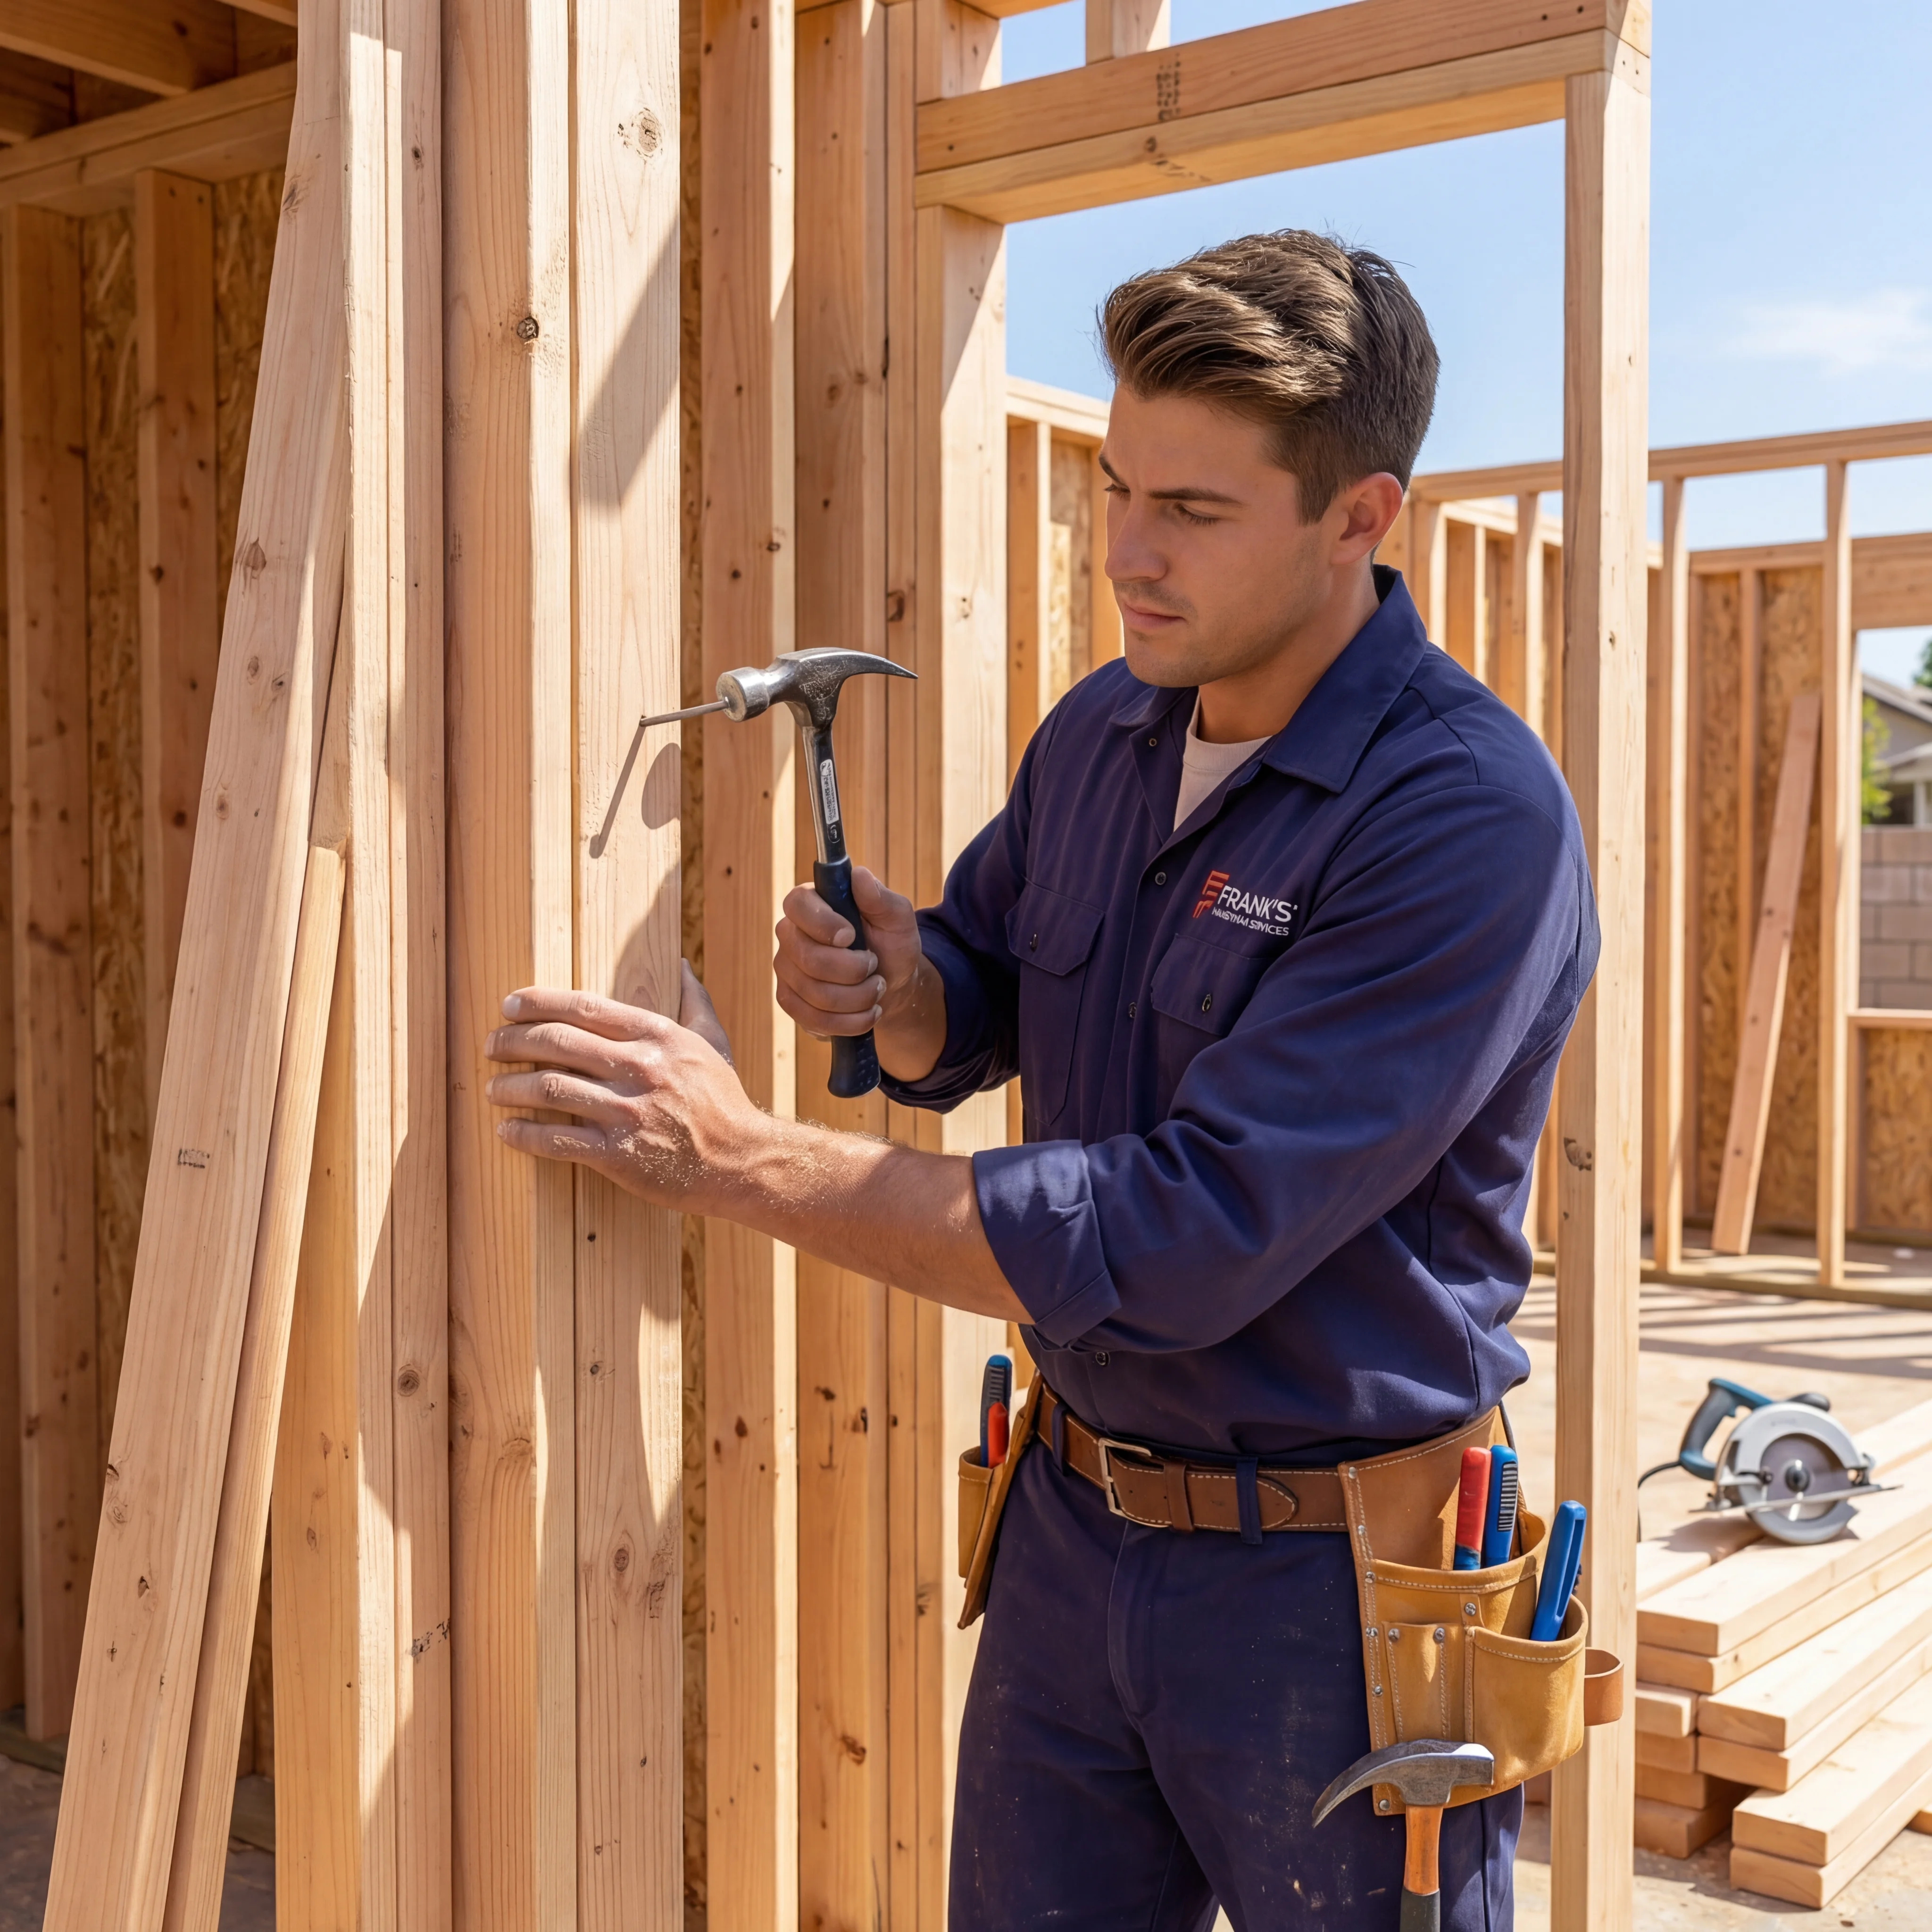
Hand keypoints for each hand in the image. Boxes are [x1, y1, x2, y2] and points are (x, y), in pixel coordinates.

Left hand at [484, 961, 758, 1209]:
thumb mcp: (714, 1043)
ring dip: (510, 1087)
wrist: (743, 1162)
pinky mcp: (620, 1156)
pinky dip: (524, 1134)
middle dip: (512, 1041)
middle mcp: (640, 1068)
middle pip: (556, 1042)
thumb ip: (694, 1000)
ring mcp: (629, 1113)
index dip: (537, 1002)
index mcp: (658, 1035)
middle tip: (491, 1046)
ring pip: (550, 1088)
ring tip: (493, 1088)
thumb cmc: (724, 1102)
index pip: (583, 1007)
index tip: (509, 1005)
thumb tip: (681, 963)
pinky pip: (558, 1141)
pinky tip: (507, 1131)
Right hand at [774, 866, 945, 1079]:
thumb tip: (858, 875)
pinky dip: (849, 1021)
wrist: (891, 983)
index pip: (797, 905)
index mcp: (811, 903)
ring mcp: (786, 970)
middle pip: (808, 959)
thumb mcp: (896, 918)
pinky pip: (813, 1019)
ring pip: (814, 994)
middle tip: (875, 967)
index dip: (823, 923)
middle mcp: (790, 935)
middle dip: (853, 970)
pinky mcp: (791, 1001)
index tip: (851, 936)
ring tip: (876, 989)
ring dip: (857, 998)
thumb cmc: (890, 942)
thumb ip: (880, 898)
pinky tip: (867, 1012)